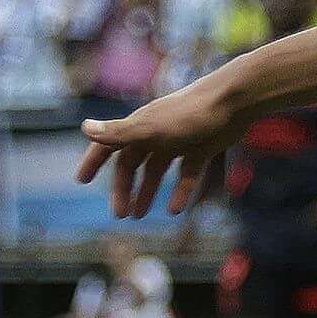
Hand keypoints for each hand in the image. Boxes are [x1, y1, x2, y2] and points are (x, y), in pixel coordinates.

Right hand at [79, 78, 246, 215]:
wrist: (234, 102)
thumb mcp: (151, 128)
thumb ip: (119, 132)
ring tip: (140, 215)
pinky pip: (187, 174)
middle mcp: (156, 134)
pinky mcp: (202, 148)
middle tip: (120, 214)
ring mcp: (179, 141)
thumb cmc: (190, 115)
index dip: (93, 161)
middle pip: (132, 164)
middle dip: (124, 188)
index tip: (82, 181)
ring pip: (157, 170)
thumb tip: (84, 128)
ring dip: (148, 192)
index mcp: (139, 127)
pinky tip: (177, 210)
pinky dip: (182, 191)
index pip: (108, 145)